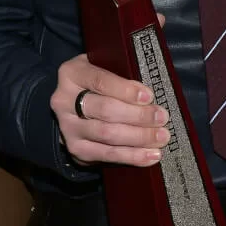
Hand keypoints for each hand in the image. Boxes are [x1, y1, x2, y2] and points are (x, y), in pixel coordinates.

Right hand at [52, 53, 167, 166]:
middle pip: (105, 110)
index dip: (126, 90)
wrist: (73, 107)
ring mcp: (68, 127)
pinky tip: (150, 155)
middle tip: (161, 118)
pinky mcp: (75, 148)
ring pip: (106, 134)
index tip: (149, 97)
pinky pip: (106, 154)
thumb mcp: (102, 69)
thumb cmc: (95, 84)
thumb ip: (120, 75)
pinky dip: (131, 156)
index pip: (100, 81)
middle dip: (138, 116)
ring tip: (160, 137)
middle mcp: (64, 100)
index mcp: (72, 74)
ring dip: (138, 137)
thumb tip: (149, 96)